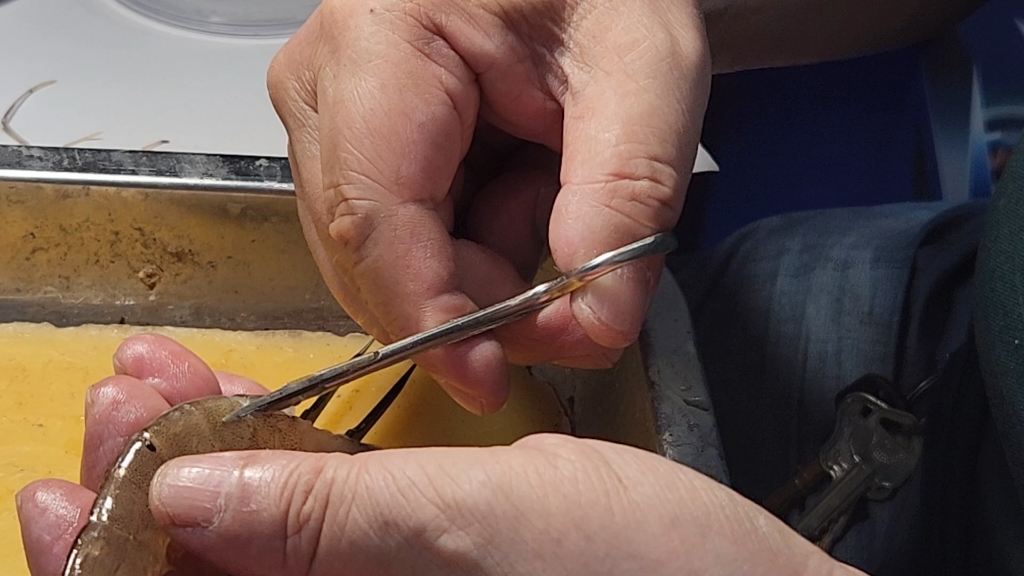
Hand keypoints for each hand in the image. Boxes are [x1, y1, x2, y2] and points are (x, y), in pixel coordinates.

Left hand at [18, 335, 862, 575]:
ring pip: (251, 548)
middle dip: (153, 480)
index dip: (113, 544)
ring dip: (203, 462)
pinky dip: (272, 467)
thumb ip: (332, 523)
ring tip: (172, 383)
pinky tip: (257, 415)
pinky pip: (310, 530)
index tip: (99, 445)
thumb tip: (185, 495)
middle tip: (131, 388)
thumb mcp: (482, 530)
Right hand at [267, 0, 711, 413]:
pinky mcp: (358, 152)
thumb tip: (596, 315)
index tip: (491, 377)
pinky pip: (409, 246)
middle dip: (480, 302)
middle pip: (375, 258)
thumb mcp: (646, 63)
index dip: (429, 316)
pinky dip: (479, 247)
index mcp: (379, 43)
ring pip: (391, 266)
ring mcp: (334, 123)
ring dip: (488, 268)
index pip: (375, 217)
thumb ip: (628, 189)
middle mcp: (327, 89)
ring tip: (554, 189)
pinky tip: (523, 187)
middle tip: (580, 296)